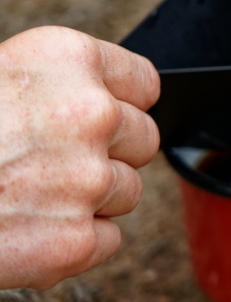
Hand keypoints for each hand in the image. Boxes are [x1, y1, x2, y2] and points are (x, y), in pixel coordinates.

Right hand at [0, 27, 159, 289]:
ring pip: (126, 191)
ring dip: (89, 198)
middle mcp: (91, 114)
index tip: (105, 114)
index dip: (123, 103)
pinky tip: (26, 227)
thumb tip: (118, 101)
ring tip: (25, 193)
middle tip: (51, 161)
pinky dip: (74, 241)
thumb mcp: (3, 76)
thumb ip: (65, 85)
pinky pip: (108, 238)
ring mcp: (87, 180)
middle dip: (108, 152)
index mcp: (70, 60)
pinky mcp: (75, 241)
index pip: (145, 83)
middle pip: (143, 139)